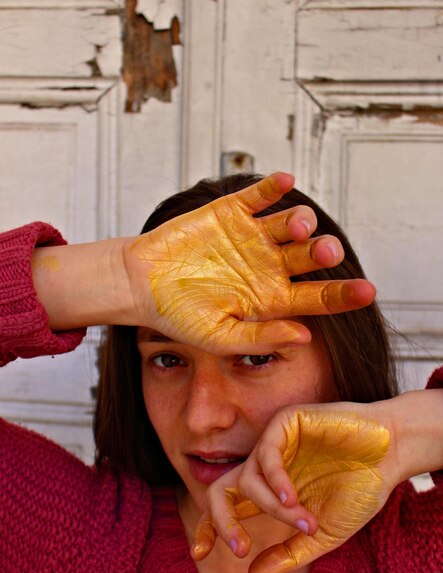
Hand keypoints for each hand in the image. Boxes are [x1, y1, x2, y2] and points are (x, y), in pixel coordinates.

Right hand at [125, 172, 374, 353]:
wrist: (141, 283)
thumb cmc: (178, 315)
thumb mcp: (219, 336)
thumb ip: (261, 337)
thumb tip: (305, 336)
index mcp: (271, 298)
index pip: (317, 296)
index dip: (343, 294)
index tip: (367, 290)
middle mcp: (269, 266)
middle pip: (310, 256)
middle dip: (322, 252)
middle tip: (325, 251)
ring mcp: (252, 237)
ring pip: (290, 223)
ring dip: (301, 221)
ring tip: (298, 226)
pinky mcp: (231, 212)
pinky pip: (259, 194)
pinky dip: (272, 186)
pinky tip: (285, 181)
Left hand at [192, 406, 394, 572]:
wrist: (390, 455)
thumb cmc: (359, 489)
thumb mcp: (323, 533)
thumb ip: (289, 553)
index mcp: (270, 491)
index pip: (228, 507)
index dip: (210, 528)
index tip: (198, 554)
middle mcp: (266, 467)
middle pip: (220, 491)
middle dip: (221, 522)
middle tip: (238, 549)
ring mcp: (274, 443)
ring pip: (246, 478)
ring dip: (271, 508)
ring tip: (303, 520)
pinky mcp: (284, 422)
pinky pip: (264, 454)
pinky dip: (275, 481)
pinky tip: (293, 498)